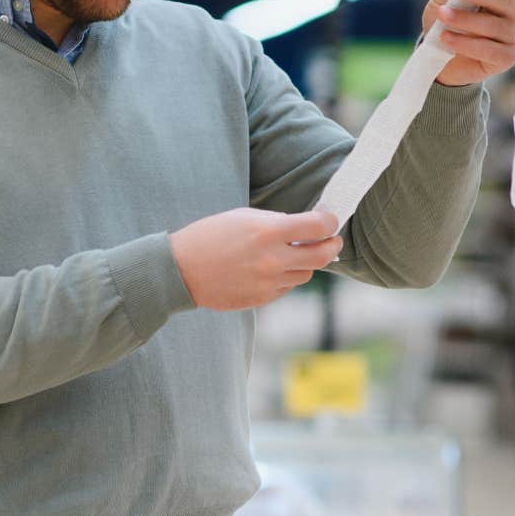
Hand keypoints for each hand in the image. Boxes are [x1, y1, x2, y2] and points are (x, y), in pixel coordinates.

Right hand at [169, 207, 342, 310]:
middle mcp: (273, 260)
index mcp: (268, 232)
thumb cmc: (210, 236)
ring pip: (306, 273)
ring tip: (290, 254)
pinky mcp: (263, 298)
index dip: (330, 222)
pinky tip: (268, 269)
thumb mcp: (243, 217)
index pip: (318, 227)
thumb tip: (304, 226)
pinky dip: (285, 277)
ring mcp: (269, 282)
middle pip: (323, 255)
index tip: (329, 220)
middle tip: (332, 240)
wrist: (181, 270)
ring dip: (305, 262)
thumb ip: (276, 221)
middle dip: (332, 245)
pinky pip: (287, 287)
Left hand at [422, 0, 514, 86]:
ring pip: (494, 25)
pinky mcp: (506, 57)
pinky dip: (466, 44)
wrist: (441, 57)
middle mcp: (512, 11)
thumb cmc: (447, 22)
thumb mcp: (442, 1)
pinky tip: (446, 38)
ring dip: (466, 19)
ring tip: (443, 15)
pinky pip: (489, 50)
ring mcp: (512, 34)